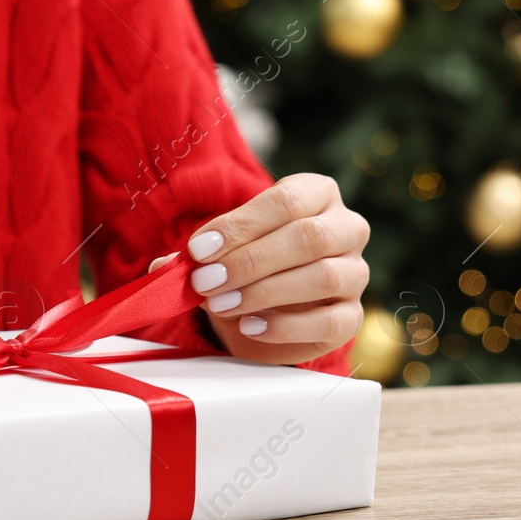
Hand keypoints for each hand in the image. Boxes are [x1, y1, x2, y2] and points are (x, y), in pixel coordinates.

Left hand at [148, 173, 368, 364]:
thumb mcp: (224, 247)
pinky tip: (249, 325)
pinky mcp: (353, 316)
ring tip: (221, 304)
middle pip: (308, 238)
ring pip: (325, 277)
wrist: (271, 303)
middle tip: (205, 281)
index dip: (240, 225)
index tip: (198, 249)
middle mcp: (347, 228)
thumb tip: (163, 267)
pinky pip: (332, 321)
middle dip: (249, 261)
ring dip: (264, 291)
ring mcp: (356, 273)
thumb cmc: (248, 259)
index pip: (287, 201)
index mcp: (317, 194)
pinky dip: (286, 325)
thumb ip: (197, 253)